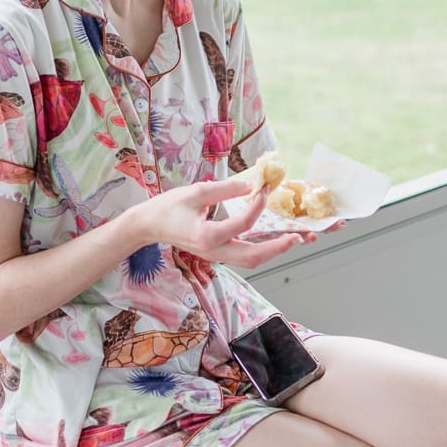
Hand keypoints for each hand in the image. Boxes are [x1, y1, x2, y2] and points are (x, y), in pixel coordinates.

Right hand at [141, 176, 316, 270]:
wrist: (148, 226)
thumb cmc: (168, 207)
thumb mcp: (195, 191)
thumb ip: (224, 190)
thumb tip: (251, 186)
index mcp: (206, 236)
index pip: (242, 224)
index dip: (257, 206)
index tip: (265, 190)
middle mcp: (213, 252)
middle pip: (252, 257)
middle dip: (278, 247)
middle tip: (298, 237)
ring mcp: (214, 256)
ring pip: (250, 260)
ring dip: (273, 251)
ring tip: (293, 240)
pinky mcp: (216, 254)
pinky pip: (243, 256)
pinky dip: (261, 249)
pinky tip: (273, 239)